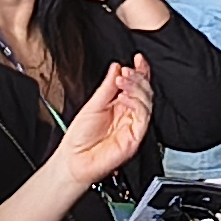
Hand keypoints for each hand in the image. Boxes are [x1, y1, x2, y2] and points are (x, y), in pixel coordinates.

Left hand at [45, 59, 154, 188]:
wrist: (73, 161)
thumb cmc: (79, 139)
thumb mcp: (92, 105)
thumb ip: (106, 87)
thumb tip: (116, 67)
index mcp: (119, 106)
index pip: (136, 86)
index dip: (141, 71)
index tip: (138, 59)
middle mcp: (128, 115)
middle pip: (145, 92)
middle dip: (139, 78)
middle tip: (127, 71)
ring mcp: (133, 126)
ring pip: (147, 102)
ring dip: (137, 87)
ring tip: (123, 80)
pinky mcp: (135, 137)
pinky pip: (143, 117)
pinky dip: (136, 103)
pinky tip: (124, 97)